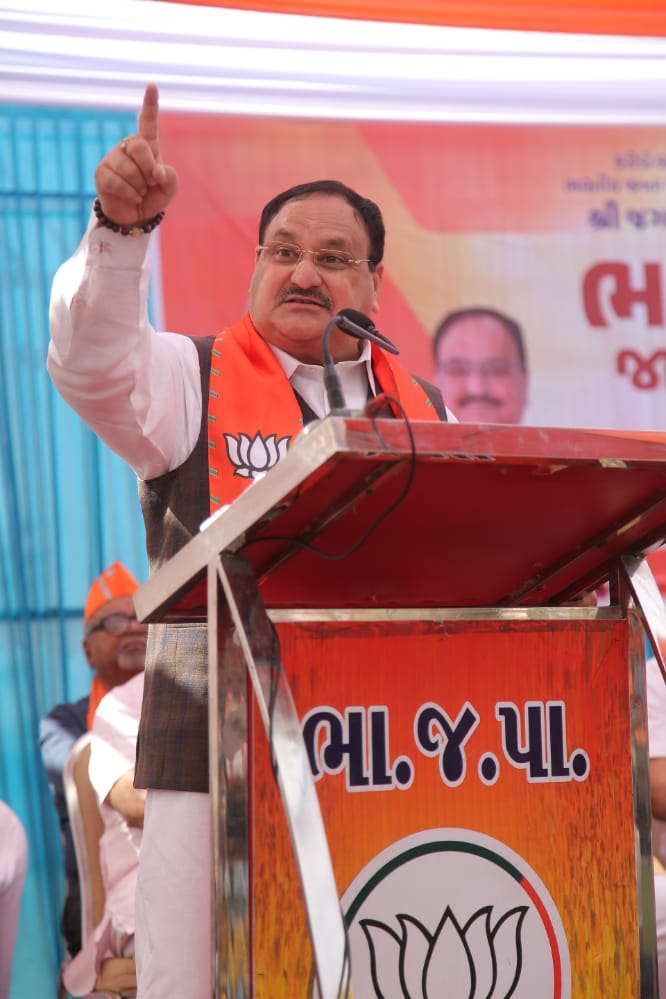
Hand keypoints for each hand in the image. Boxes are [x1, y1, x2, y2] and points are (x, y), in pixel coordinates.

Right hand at [94, 83, 178, 225]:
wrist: (137, 216)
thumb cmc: (153, 196)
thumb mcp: (169, 187)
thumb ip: (169, 176)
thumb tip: (155, 172)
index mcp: (147, 144)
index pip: (148, 121)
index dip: (150, 104)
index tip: (152, 86)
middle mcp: (128, 146)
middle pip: (139, 146)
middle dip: (149, 169)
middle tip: (150, 182)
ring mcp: (113, 158)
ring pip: (129, 168)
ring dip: (140, 187)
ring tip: (139, 192)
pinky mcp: (101, 173)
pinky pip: (118, 182)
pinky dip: (130, 194)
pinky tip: (131, 197)